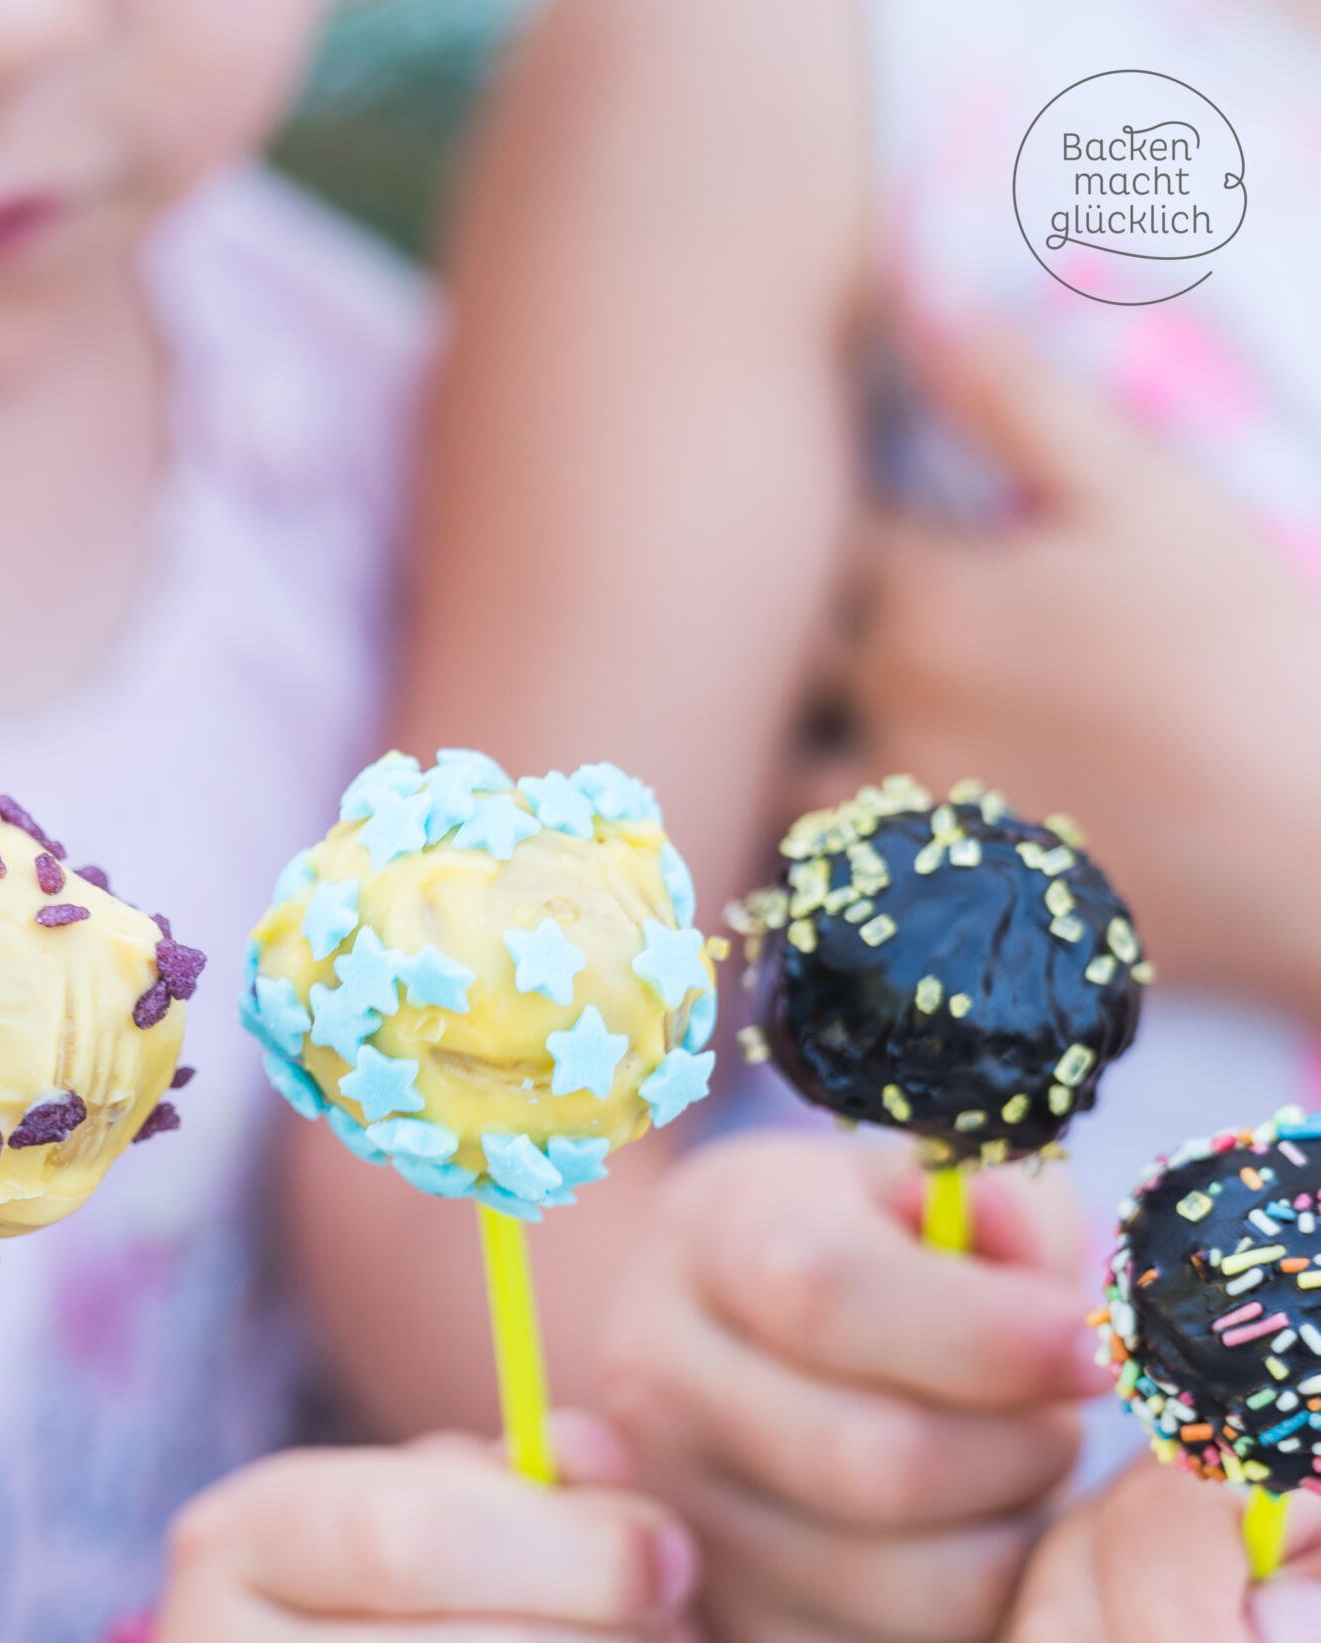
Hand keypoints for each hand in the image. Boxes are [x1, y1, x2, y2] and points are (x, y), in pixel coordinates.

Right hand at [599, 1130, 1103, 1642]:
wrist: (775, 1355)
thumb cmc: (888, 1252)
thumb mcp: (938, 1187)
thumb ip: (1008, 1215)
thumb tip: (1056, 1320)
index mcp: (708, 1237)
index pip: (828, 1293)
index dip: (989, 1332)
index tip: (1091, 1348)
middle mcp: (658, 1389)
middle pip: (881, 1462)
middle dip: (1024, 1446)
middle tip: (1062, 1419)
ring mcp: (688, 1539)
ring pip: (924, 1589)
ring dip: (1024, 1539)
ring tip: (1022, 1480)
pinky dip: (997, 1630)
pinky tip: (988, 1549)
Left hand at [846, 325, 1320, 1008]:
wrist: (1306, 842)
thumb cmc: (1239, 656)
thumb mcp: (1148, 498)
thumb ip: (1024, 404)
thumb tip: (926, 316)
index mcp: (924, 600)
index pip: (820, 549)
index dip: (834, 538)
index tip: (868, 547)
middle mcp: (885, 711)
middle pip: (780, 670)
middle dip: (794, 648)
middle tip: (821, 641)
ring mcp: (897, 823)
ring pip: (780, 782)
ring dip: (790, 756)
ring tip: (827, 745)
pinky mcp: (925, 919)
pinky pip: (819, 896)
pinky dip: (810, 867)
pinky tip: (843, 856)